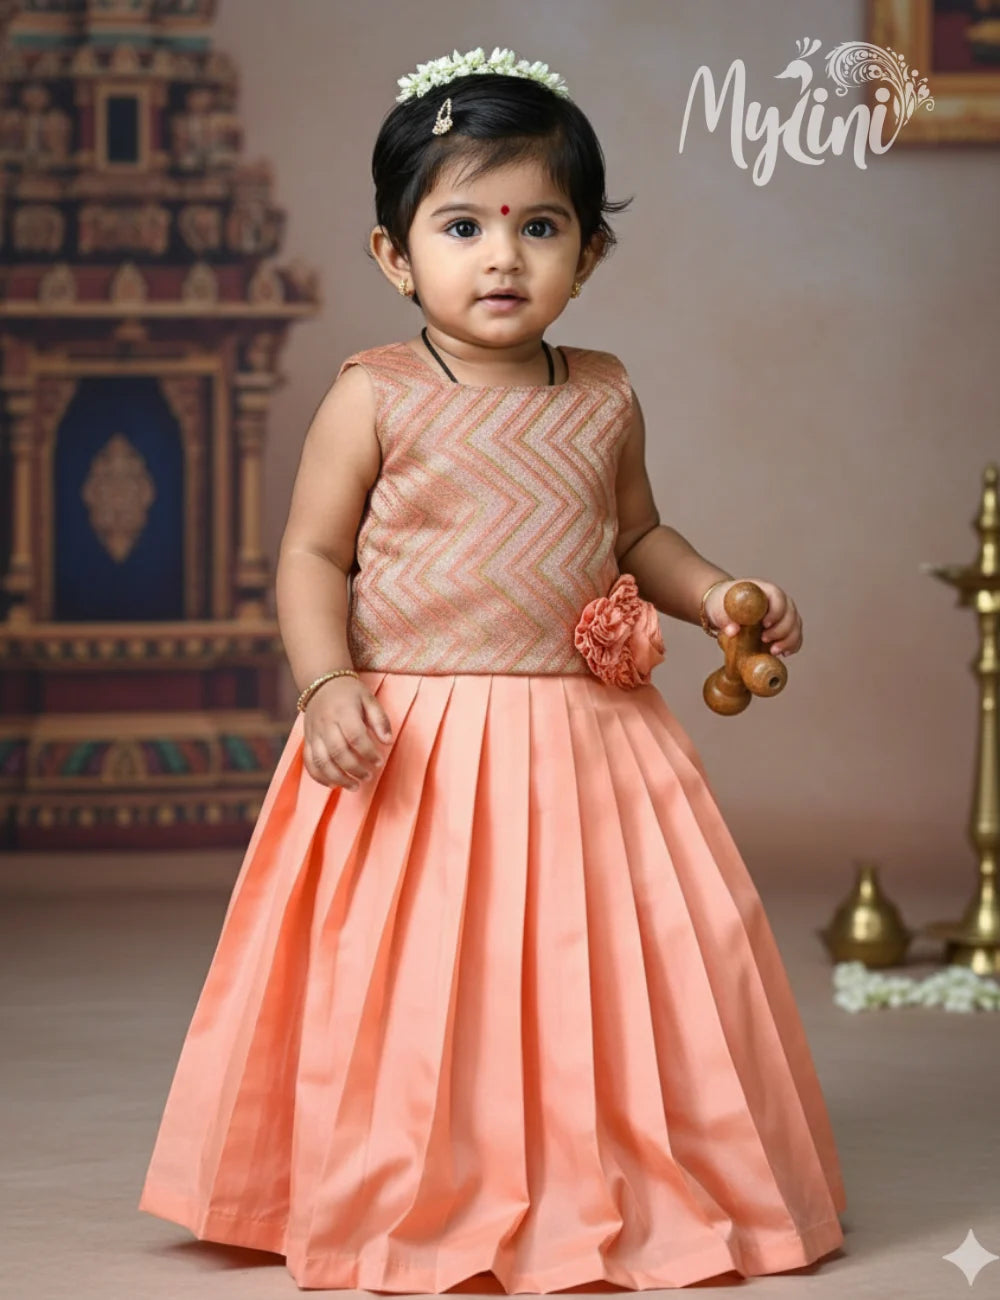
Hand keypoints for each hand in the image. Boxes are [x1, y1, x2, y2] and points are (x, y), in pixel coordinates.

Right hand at [302, 676, 392, 790]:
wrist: (321, 684)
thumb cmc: (350, 693)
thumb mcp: (369, 699)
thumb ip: (380, 719)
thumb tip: (388, 741)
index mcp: (343, 711)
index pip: (355, 736)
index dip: (368, 752)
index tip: (379, 762)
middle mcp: (325, 723)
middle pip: (338, 752)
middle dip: (355, 769)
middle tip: (369, 776)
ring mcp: (313, 733)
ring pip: (322, 761)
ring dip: (338, 778)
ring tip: (354, 786)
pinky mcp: (306, 741)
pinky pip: (309, 763)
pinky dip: (319, 777)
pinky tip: (333, 785)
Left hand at [705, 578, 802, 655]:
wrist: (723, 609)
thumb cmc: (722, 604)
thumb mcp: (718, 607)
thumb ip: (724, 617)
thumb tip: (732, 631)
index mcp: (763, 590)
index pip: (778, 597)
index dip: (776, 611)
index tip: (765, 624)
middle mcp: (777, 601)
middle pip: (790, 613)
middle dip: (781, 630)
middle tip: (765, 639)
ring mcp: (782, 614)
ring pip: (795, 625)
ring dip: (788, 640)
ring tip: (774, 651)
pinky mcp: (783, 627)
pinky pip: (795, 636)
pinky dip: (792, 645)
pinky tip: (784, 653)